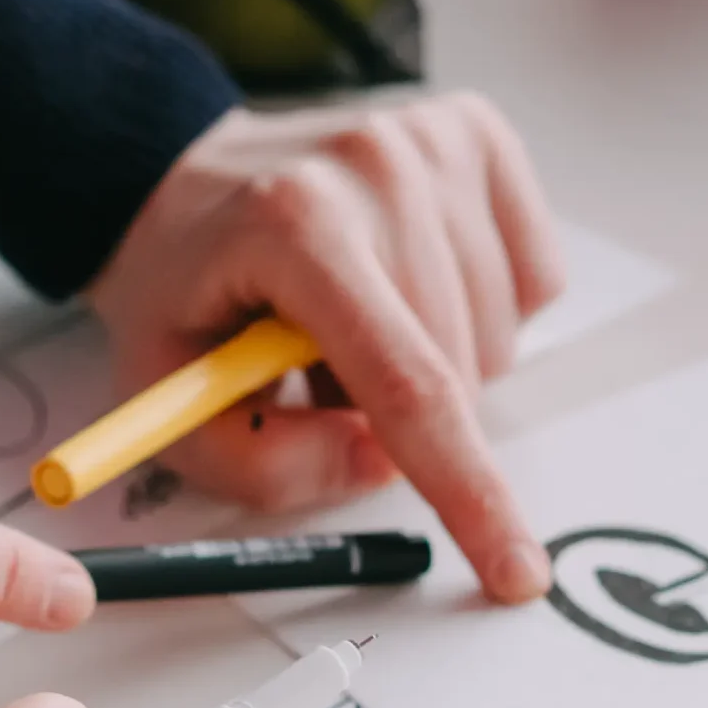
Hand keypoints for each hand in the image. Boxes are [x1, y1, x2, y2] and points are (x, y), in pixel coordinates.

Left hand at [86, 94, 567, 604]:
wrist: (177, 177)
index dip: (468, 492)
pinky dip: (479, 308)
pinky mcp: (475, 133)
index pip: (411, 385)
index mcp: (296, 228)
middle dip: (402, 414)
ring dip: (435, 362)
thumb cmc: (182, 291)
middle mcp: (377, 168)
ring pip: (502, 335)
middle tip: (318, 376)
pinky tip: (406, 283)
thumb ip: (269, 464)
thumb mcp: (174, 405)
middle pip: (460, 370)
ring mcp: (432, 141)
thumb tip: (381, 464)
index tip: (516, 573)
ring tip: (352, 325)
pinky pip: (533, 279)